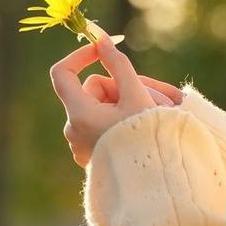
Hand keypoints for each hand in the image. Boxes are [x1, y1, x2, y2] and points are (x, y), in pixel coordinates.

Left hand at [50, 25, 182, 168]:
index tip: (103, 50)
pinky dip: (125, 120)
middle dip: (124, 85)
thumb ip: (118, 65)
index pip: (62, 74)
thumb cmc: (148, 139)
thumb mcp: (136, 95)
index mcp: (79, 115)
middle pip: (95, 89)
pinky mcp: (95, 156)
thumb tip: (101, 41)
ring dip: (130, 102)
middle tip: (156, 95)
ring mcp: (84, 146)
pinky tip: (151, 129)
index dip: (80, 56)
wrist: (156, 184)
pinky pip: (106, 126)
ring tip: (162, 113)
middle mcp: (75, 131)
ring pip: (104, 107)